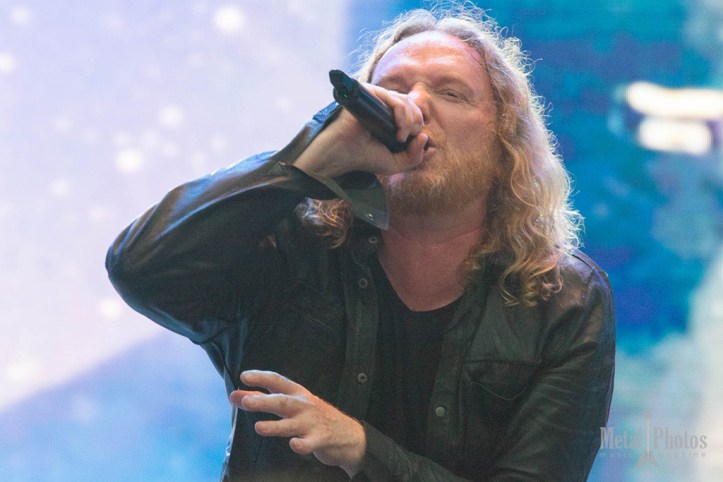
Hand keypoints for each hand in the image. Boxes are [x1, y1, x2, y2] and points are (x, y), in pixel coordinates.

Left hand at [229, 370, 365, 476]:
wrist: (349, 435)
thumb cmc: (314, 417)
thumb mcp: (293, 404)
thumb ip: (264, 399)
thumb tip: (235, 395)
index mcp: (298, 394)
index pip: (278, 381)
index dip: (261, 377)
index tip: (244, 376)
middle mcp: (304, 406)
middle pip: (282, 402)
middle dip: (263, 401)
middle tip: (245, 401)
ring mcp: (313, 423)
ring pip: (292, 424)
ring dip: (275, 426)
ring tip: (259, 427)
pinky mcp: (320, 440)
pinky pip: (310, 443)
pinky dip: (302, 444)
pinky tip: (294, 445)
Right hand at [293, 83, 427, 178]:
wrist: (342, 155)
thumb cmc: (365, 158)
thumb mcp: (396, 164)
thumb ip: (415, 157)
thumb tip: (426, 139)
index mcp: (391, 117)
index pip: (415, 113)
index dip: (419, 127)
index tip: (412, 144)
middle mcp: (385, 105)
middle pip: (413, 106)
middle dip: (416, 124)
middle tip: (405, 140)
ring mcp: (377, 98)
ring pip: (405, 102)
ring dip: (409, 121)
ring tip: (400, 137)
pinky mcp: (369, 93)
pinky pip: (392, 97)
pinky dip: (401, 113)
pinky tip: (398, 129)